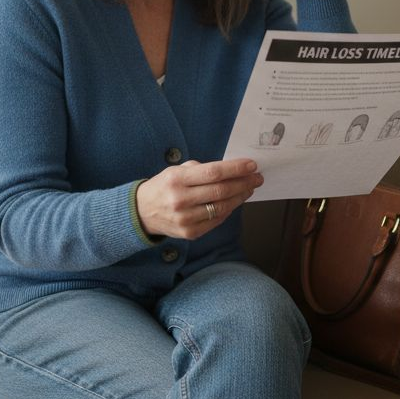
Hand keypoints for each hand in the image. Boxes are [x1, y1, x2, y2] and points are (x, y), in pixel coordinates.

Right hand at [135, 159, 262, 239]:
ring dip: (240, 197)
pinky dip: (228, 210)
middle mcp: (180, 199)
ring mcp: (185, 219)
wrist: (142, 212)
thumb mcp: (176, 170)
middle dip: (243, 183)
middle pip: (221, 191)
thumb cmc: (164, 187)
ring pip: (222, 207)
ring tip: (249, 188)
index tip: (251, 165)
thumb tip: (230, 170)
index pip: (213, 172)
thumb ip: (200, 169)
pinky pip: (216, 220)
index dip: (235, 169)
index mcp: (177, 179)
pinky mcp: (190, 233)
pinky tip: (235, 201)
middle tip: (257, 177)